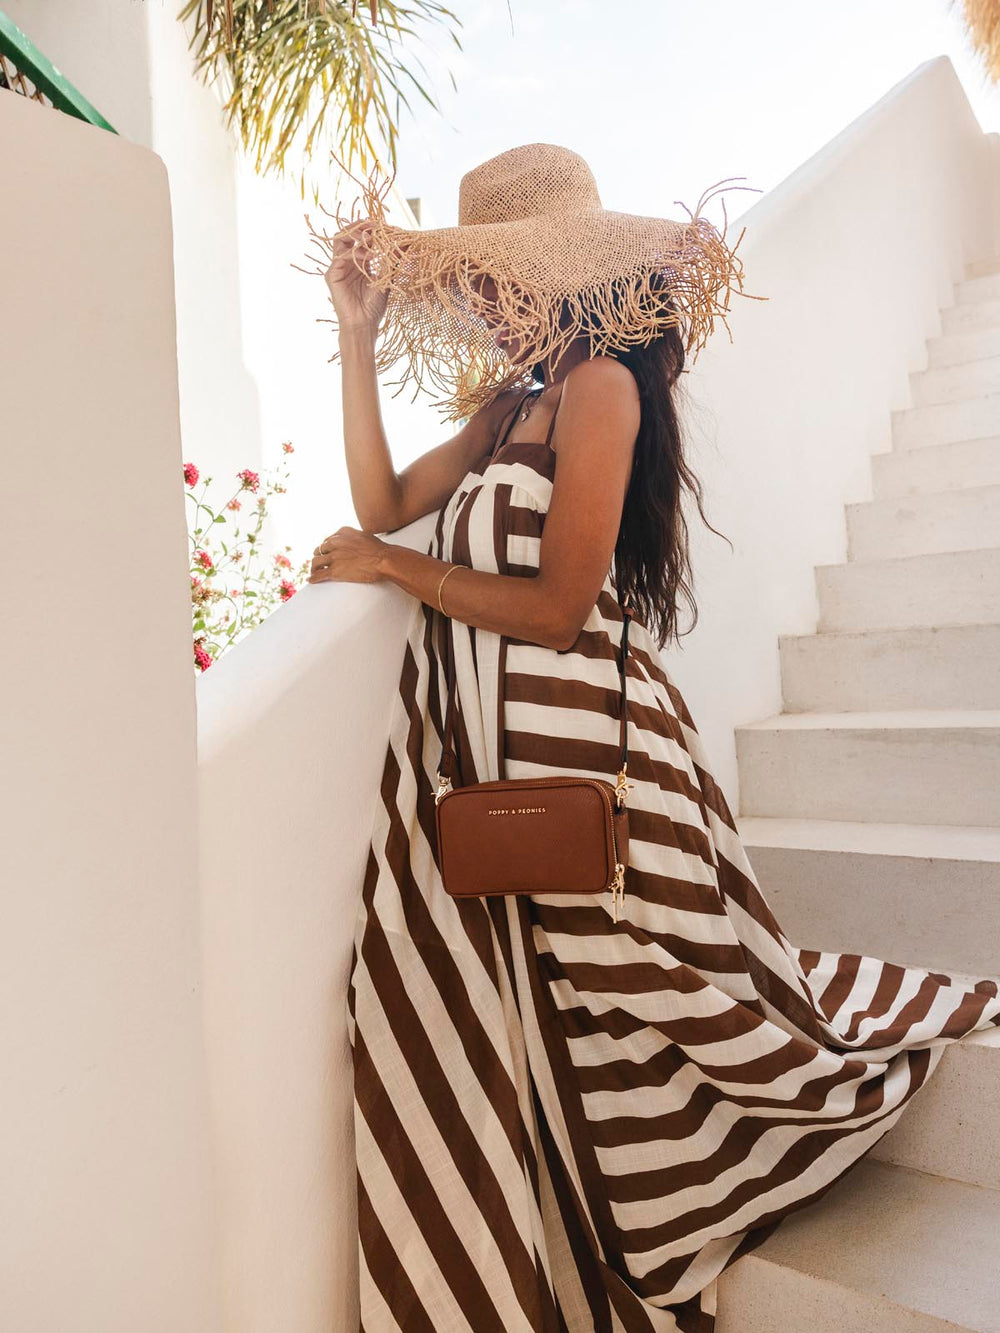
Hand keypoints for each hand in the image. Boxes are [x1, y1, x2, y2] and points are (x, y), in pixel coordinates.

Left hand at [307, 526, 386, 584]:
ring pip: (316, 562)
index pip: (328, 540)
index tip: (326, 553)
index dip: (325, 548)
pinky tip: (310, 581)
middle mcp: (335, 542)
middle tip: (319, 563)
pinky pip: (319, 575)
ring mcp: (334, 557)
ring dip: (313, 568)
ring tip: (313, 572)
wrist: (383, 559)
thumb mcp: (364, 535)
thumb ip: (355, 537)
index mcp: (342, 533)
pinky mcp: (335, 571)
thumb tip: (355, 541)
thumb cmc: (379, 549)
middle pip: (320, 549)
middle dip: (319, 556)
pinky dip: (313, 578)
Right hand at [324, 219, 388, 333]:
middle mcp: (346, 262)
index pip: (361, 237)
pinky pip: (341, 256)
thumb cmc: (374, 307)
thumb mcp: (386, 279)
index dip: (370, 229)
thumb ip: (392, 261)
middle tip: (374, 225)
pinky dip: (355, 252)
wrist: (363, 325)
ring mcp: (337, 267)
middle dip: (361, 226)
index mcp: (359, 261)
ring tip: (371, 238)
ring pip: (340, 239)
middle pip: (347, 233)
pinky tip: (370, 257)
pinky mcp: (331, 275)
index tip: (384, 226)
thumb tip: (404, 243)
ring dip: (355, 234)